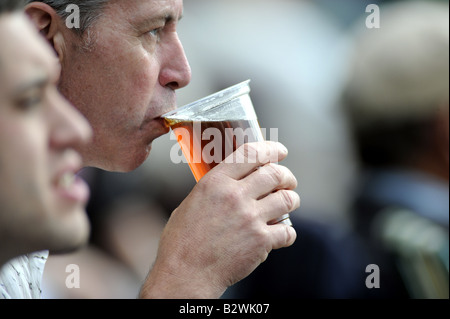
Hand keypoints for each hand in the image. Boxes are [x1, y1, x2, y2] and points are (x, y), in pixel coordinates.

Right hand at [140, 141, 299, 297]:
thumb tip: (232, 183)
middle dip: (287, 176)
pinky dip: (288, 232)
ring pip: (287, 199)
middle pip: (275, 173)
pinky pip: (288, 231)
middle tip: (288, 180)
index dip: (271, 149)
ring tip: (289, 202)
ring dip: (292, 199)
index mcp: (215, 182)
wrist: (185, 274)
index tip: (280, 152)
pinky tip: (282, 234)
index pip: (251, 153)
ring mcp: (250, 218)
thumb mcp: (191, 203)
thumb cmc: (182, 241)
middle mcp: (235, 196)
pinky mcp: (261, 241)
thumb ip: (214, 189)